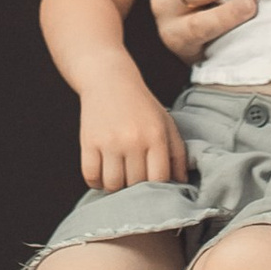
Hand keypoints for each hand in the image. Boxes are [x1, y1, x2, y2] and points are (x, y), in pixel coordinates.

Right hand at [76, 71, 190, 193]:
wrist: (109, 80)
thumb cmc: (141, 106)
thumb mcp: (166, 123)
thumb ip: (178, 153)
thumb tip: (182, 182)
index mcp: (155, 136)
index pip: (159, 178)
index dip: (158, 189)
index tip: (155, 187)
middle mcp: (132, 140)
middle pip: (135, 184)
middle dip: (137, 188)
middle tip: (135, 181)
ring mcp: (109, 142)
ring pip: (113, 185)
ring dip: (116, 187)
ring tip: (120, 178)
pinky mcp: (88, 142)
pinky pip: (91, 176)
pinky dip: (96, 182)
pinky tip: (103, 174)